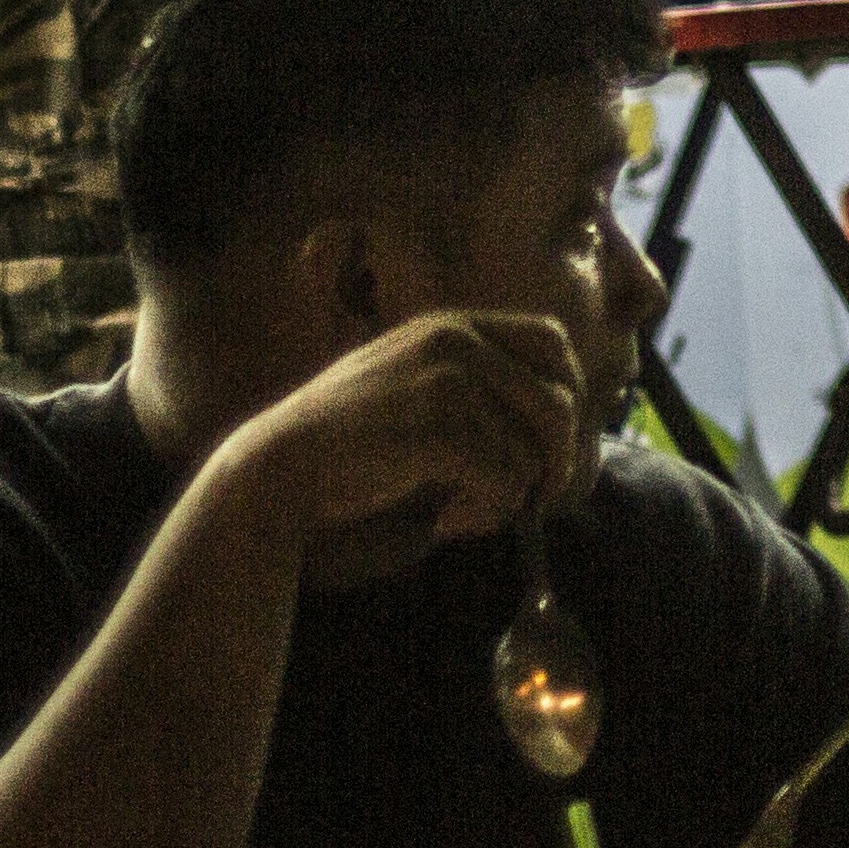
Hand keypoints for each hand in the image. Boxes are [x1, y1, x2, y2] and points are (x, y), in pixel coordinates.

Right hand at [239, 310, 599, 591]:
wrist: (281, 468)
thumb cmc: (350, 446)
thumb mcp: (415, 389)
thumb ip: (477, 391)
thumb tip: (565, 431)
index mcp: (451, 326)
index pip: (553, 341)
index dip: (567, 395)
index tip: (551, 447)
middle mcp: (457, 341)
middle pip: (560, 401)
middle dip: (557, 459)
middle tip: (531, 500)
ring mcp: (451, 381)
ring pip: (535, 452)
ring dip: (508, 498)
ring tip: (458, 512)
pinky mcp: (444, 428)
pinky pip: (508, 482)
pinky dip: (485, 515)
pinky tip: (444, 521)